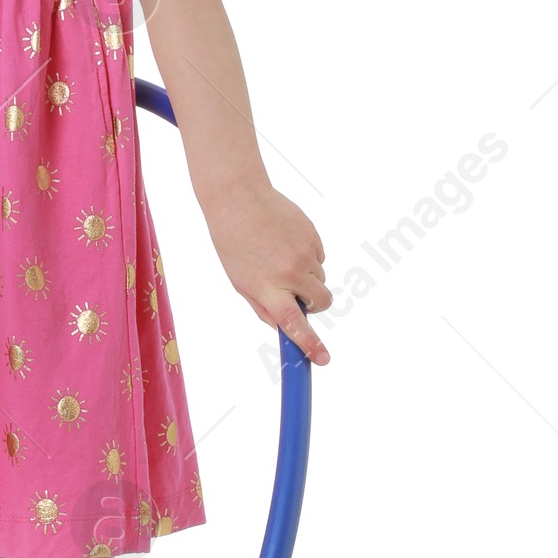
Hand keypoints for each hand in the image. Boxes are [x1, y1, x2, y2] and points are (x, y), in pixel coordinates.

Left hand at [203, 176, 331, 364]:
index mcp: (266, 287)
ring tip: (278, 257)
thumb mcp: (240, 282)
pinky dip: (307, 257)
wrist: (238, 198)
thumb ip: (265, 307)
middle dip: (315, 304)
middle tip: (296, 294)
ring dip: (306, 277)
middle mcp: (289, 272)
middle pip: (321, 302)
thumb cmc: (233, 243)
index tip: (323, 360)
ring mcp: (304, 253)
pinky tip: (285, 242)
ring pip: (320, 279)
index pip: (293, 323)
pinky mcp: (313, 236)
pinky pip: (319, 258)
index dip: (310, 344)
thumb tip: (288, 327)